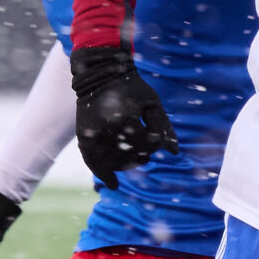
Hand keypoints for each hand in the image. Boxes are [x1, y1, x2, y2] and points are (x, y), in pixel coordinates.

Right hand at [70, 46, 178, 189]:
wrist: (99, 74)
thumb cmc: (131, 86)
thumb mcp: (152, 103)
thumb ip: (164, 128)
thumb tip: (175, 153)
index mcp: (125, 120)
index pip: (145, 144)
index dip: (154, 143)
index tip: (156, 136)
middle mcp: (106, 130)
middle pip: (129, 156)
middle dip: (141, 155)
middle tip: (146, 152)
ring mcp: (92, 135)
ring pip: (111, 163)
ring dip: (125, 166)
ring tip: (132, 163)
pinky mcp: (83, 137)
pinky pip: (92, 161)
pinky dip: (102, 173)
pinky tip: (113, 184)